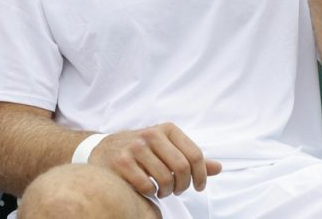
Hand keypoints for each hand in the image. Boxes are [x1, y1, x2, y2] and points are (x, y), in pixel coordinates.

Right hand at [89, 123, 221, 197]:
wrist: (103, 149)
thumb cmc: (140, 150)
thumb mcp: (166, 147)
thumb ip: (190, 157)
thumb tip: (218, 167)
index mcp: (166, 129)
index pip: (195, 154)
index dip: (201, 175)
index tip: (198, 186)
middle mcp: (151, 134)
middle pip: (182, 167)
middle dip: (184, 185)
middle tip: (178, 190)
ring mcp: (135, 147)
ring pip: (166, 178)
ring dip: (168, 191)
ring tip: (163, 190)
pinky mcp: (121, 162)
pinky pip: (147, 185)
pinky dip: (151, 192)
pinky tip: (148, 188)